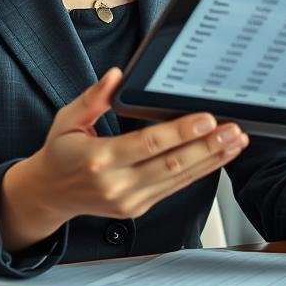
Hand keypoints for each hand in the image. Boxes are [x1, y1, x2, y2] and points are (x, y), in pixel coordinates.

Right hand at [0, 67, 247, 249]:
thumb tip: (117, 76)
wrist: (50, 194)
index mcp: (98, 159)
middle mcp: (117, 185)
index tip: (206, 119)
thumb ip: (93, 98)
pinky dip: (200, 172)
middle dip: (207, 147)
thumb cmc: (60, 153)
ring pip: (179, 179)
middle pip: (172, 165)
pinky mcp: (139, 209)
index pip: (148, 144)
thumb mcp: (67, 119)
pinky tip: (217, 157)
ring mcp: (130, 201)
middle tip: (233, 130)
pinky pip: (175, 188)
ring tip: (235, 143)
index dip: (180, 132)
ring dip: (211, 160)